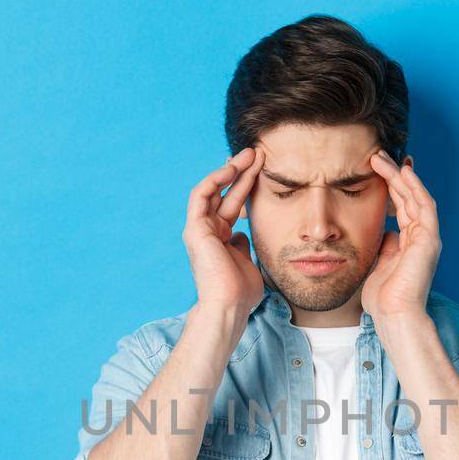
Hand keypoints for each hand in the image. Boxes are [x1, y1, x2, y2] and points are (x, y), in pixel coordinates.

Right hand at [184, 147, 265, 320]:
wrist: (229, 306)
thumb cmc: (241, 292)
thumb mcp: (248, 262)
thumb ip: (244, 246)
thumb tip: (243, 234)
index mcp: (221, 239)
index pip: (233, 205)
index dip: (247, 186)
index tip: (263, 170)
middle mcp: (208, 232)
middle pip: (225, 194)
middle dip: (242, 172)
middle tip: (258, 154)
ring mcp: (199, 229)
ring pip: (213, 190)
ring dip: (230, 170)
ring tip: (249, 155)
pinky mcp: (195, 228)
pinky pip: (202, 195)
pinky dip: (215, 179)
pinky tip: (231, 168)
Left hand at [362, 149, 439, 323]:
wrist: (394, 316)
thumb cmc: (384, 299)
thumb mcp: (378, 266)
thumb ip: (384, 247)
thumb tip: (384, 232)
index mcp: (409, 244)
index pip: (402, 208)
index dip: (391, 187)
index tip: (376, 169)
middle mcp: (421, 238)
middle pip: (408, 198)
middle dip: (393, 175)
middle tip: (376, 155)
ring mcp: (427, 238)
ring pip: (415, 197)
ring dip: (400, 176)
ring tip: (382, 157)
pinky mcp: (429, 239)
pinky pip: (424, 206)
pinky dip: (414, 187)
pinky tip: (402, 172)